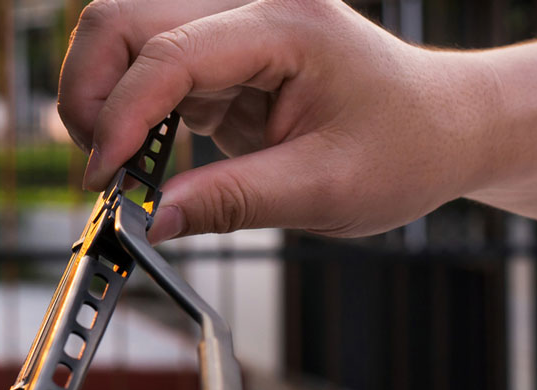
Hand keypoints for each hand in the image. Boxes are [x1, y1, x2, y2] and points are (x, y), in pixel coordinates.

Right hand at [60, 0, 500, 241]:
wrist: (447, 127)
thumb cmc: (406, 149)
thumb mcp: (325, 190)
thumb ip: (230, 202)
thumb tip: (148, 221)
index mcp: (287, 22)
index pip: (170, 52)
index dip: (121, 116)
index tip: (103, 179)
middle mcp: (250, 3)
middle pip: (122, 19)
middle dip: (90, 92)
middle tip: (101, 168)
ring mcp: (230, 21)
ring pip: (120, 33)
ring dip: (100, 97)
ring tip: (120, 162)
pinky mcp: (218, 51)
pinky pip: (142, 63)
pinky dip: (125, 110)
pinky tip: (143, 155)